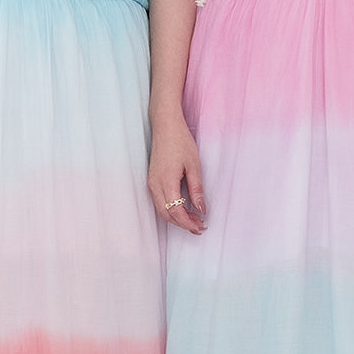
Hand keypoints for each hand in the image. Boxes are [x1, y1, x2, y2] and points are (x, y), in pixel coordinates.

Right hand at [148, 111, 206, 234]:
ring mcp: (152, 183)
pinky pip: (160, 202)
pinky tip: (184, 208)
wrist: (165, 126)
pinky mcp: (152, 180)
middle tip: (200, 227)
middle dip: (183, 224)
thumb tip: (201, 209)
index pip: (175, 211)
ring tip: (194, 219)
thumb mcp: (194, 166)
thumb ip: (197, 190)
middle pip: (167, 215)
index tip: (200, 226)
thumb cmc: (180, 141)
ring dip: (177, 218)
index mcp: (166, 181)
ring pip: (162, 210)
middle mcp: (155, 185)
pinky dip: (171, 209)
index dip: (188, 222)